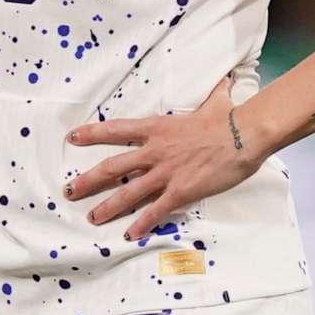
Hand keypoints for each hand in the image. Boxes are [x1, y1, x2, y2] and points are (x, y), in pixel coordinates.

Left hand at [65, 77, 263, 241]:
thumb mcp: (215, 101)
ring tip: (92, 218)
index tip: (72, 138)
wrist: (244, 135)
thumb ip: (213, 93)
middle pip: (112, 167)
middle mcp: (154, 151)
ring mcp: (166, 173)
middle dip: (88, 180)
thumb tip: (225, 80)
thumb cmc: (229, 117)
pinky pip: (156, 210)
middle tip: (70, 191)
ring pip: (128, 192)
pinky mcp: (182, 191)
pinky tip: (130, 234)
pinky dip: (142, 223)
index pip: (116, 130)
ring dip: (108, 207)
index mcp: (156, 128)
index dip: (91, 134)